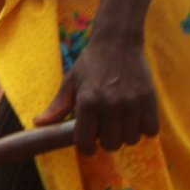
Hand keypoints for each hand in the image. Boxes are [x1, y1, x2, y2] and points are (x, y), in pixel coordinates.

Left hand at [37, 36, 159, 155]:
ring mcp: (132, 103)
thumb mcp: (71, 82)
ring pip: (131, 139)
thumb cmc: (91, 63)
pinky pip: (151, 130)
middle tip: (106, 128)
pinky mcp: (149, 99)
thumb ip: (58, 107)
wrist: (118, 41)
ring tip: (122, 122)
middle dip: (107, 140)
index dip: (87, 148)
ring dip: (126, 135)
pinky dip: (144, 129)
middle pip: (111, 144)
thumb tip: (38, 124)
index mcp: (87, 102)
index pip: (86, 142)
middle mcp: (110, 105)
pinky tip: (137, 118)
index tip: (90, 145)